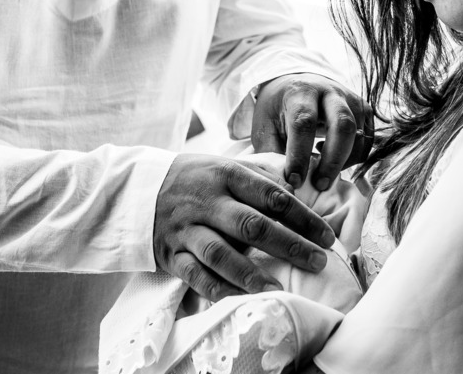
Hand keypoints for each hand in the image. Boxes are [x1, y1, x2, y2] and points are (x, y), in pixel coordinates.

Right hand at [153, 153, 335, 300]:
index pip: (272, 197)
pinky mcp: (171, 254)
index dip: (303, 216)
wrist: (136, 189)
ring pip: (221, 253)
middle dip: (289, 245)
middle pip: (252, 225)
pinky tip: (239, 297)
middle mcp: (208, 202)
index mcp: (226, 175)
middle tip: (318, 261)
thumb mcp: (223, 165)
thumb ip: (259, 177)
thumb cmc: (193, 178)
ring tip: (278, 288)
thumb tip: (299, 186)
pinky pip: (195, 275)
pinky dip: (217, 288)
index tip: (326, 235)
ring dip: (251, 273)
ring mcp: (187, 229)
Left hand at [250, 73, 372, 191]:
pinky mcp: (364, 111)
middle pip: (342, 125)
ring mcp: (351, 100)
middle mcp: (330, 91)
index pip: (304, 122)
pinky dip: (352, 159)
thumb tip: (283, 186)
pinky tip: (330, 157)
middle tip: (320, 185)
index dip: (300, 155)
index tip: (294, 180)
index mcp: (300, 92)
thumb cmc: (279, 110)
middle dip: (332, 161)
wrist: (299, 84)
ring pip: (358, 136)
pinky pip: (366, 142)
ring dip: (343, 162)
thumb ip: (272, 153)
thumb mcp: (265, 126)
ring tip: (321, 171)